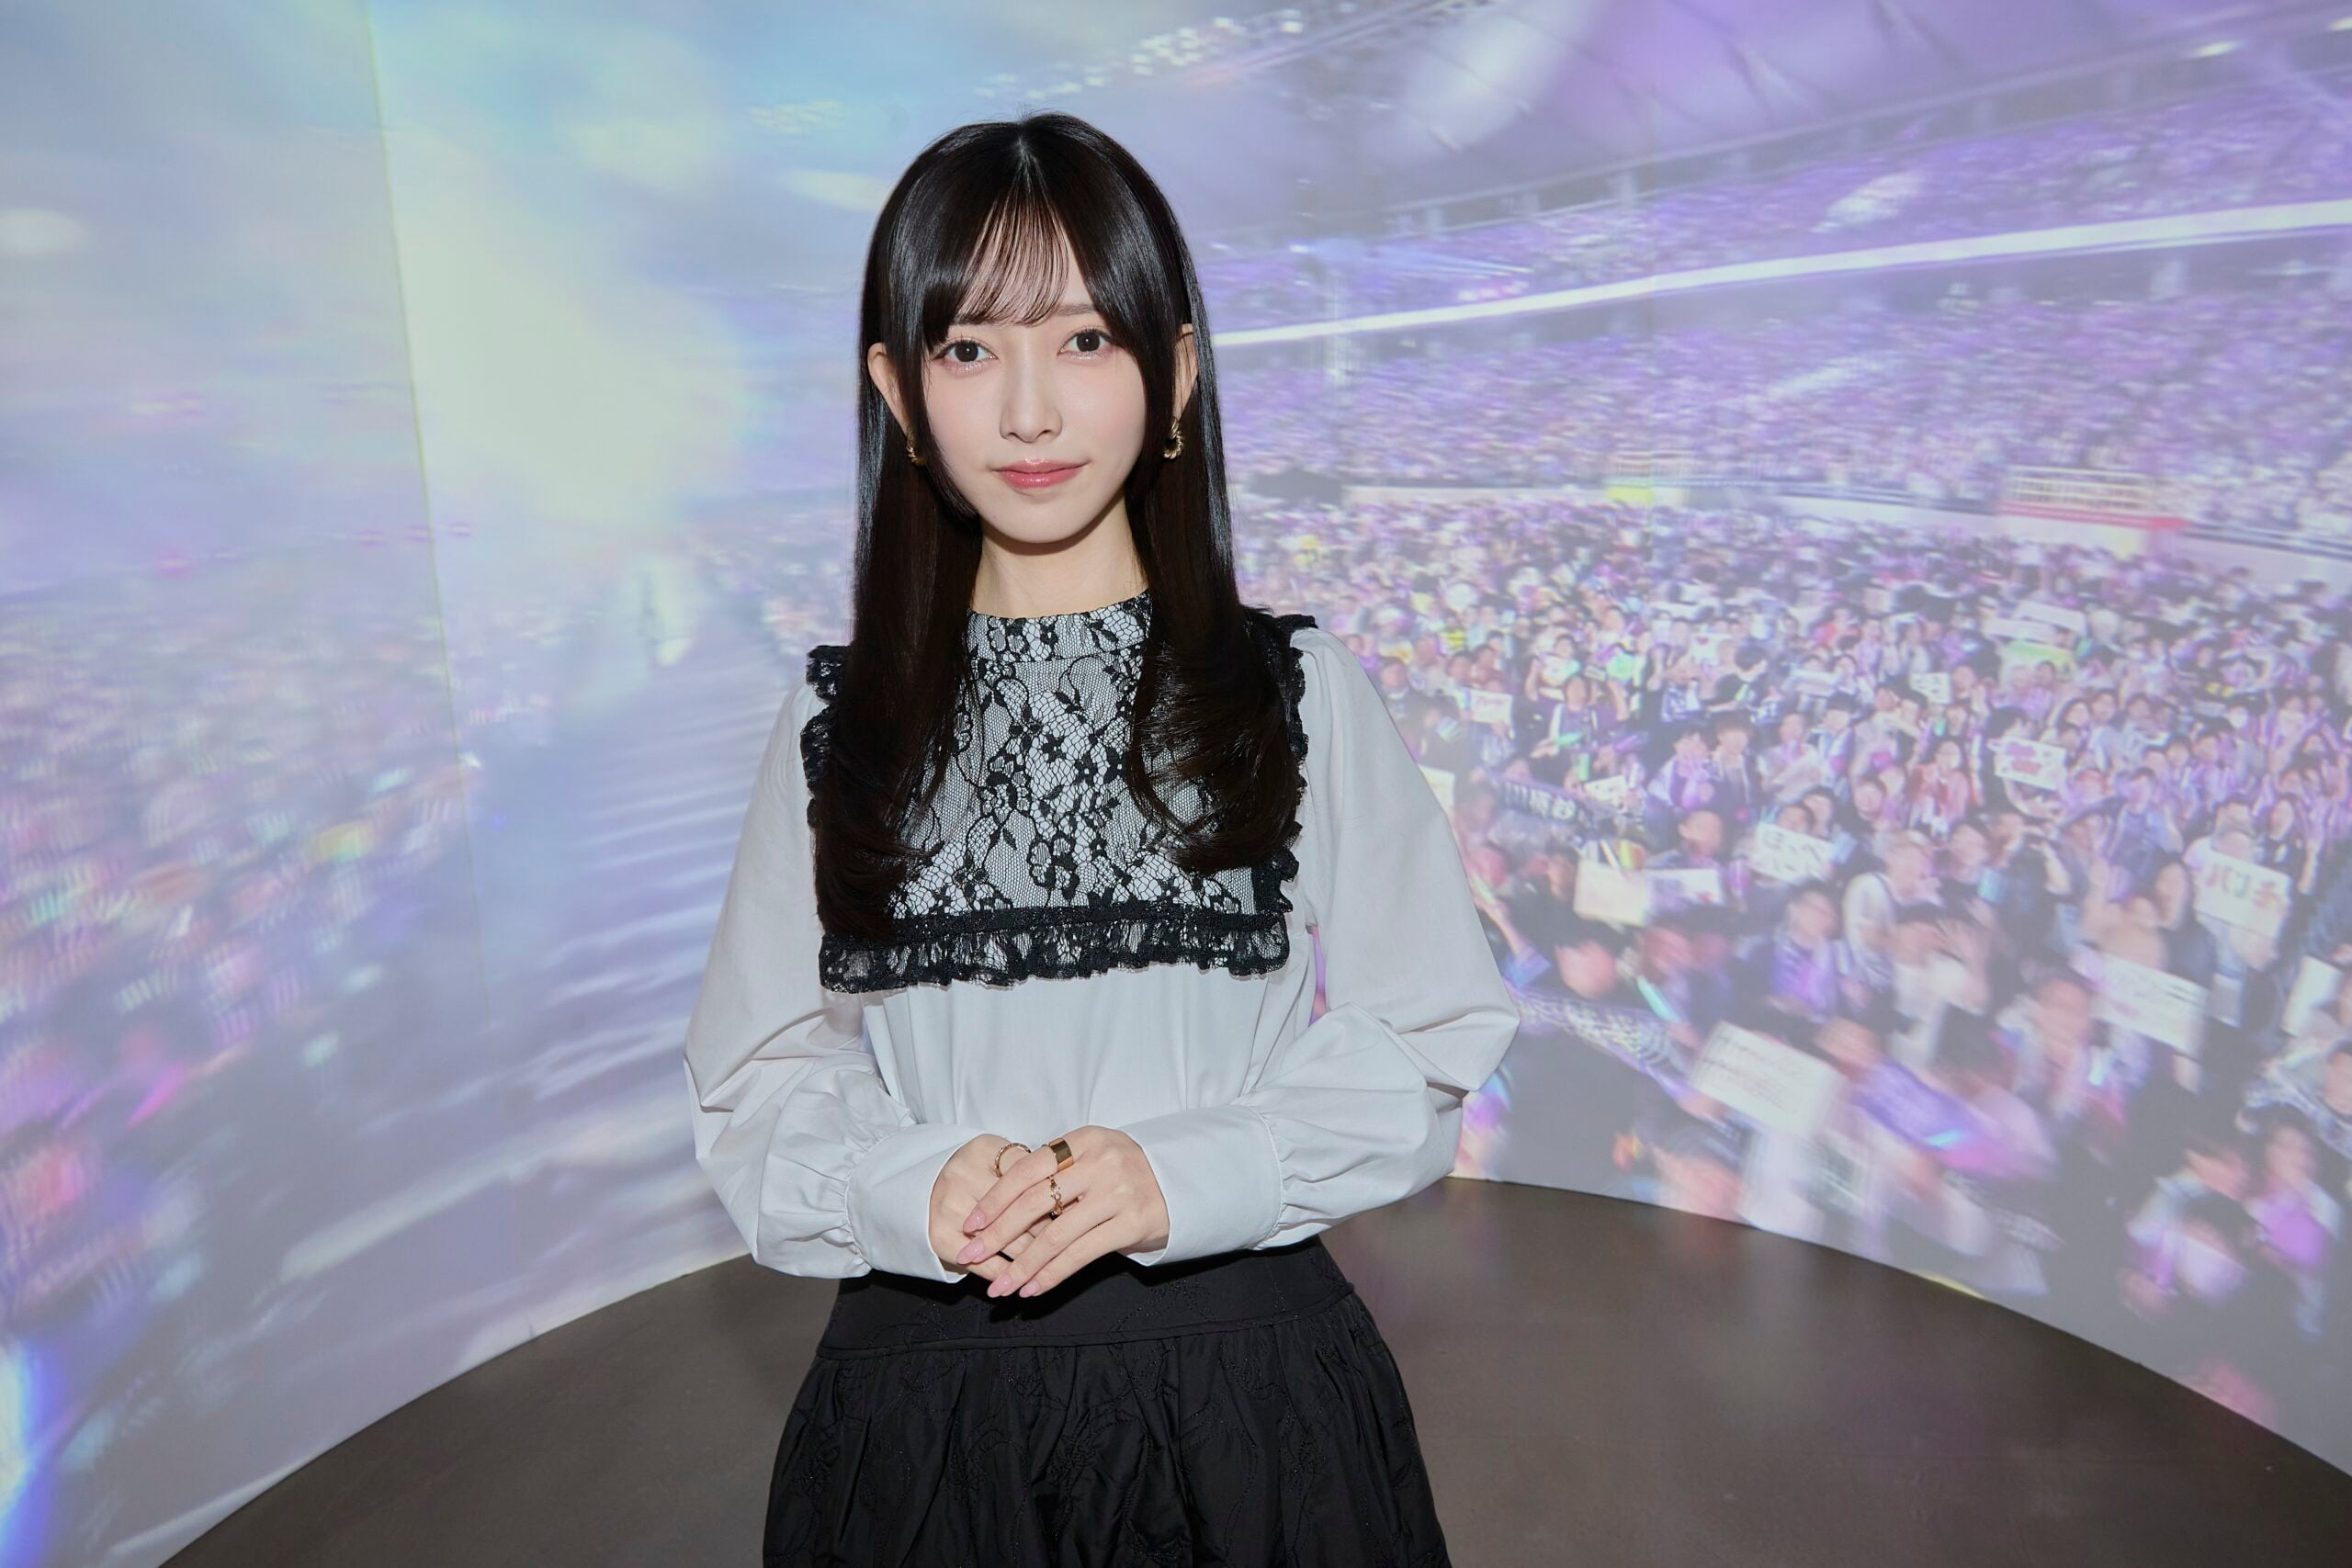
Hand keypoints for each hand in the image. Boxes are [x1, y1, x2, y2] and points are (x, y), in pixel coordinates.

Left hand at [950, 1126, 1169, 1299]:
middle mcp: (1100, 1162)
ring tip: (999, 1288)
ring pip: (1056, 1235)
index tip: (970, 1224)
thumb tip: (997, 1204)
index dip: (995, 1199)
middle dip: (997, 1234)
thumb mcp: (1092, 1157)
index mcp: (1084, 1140)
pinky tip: (1032, 1289)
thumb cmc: (1124, 1173)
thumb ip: (1055, 1171)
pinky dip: (1052, 1275)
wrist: (1181, 1183)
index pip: (1027, 1170)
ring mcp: (1118, 1192)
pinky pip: (1081, 1255)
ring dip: (1022, 1266)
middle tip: (970, 1255)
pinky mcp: (1132, 1223)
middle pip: (1035, 1202)